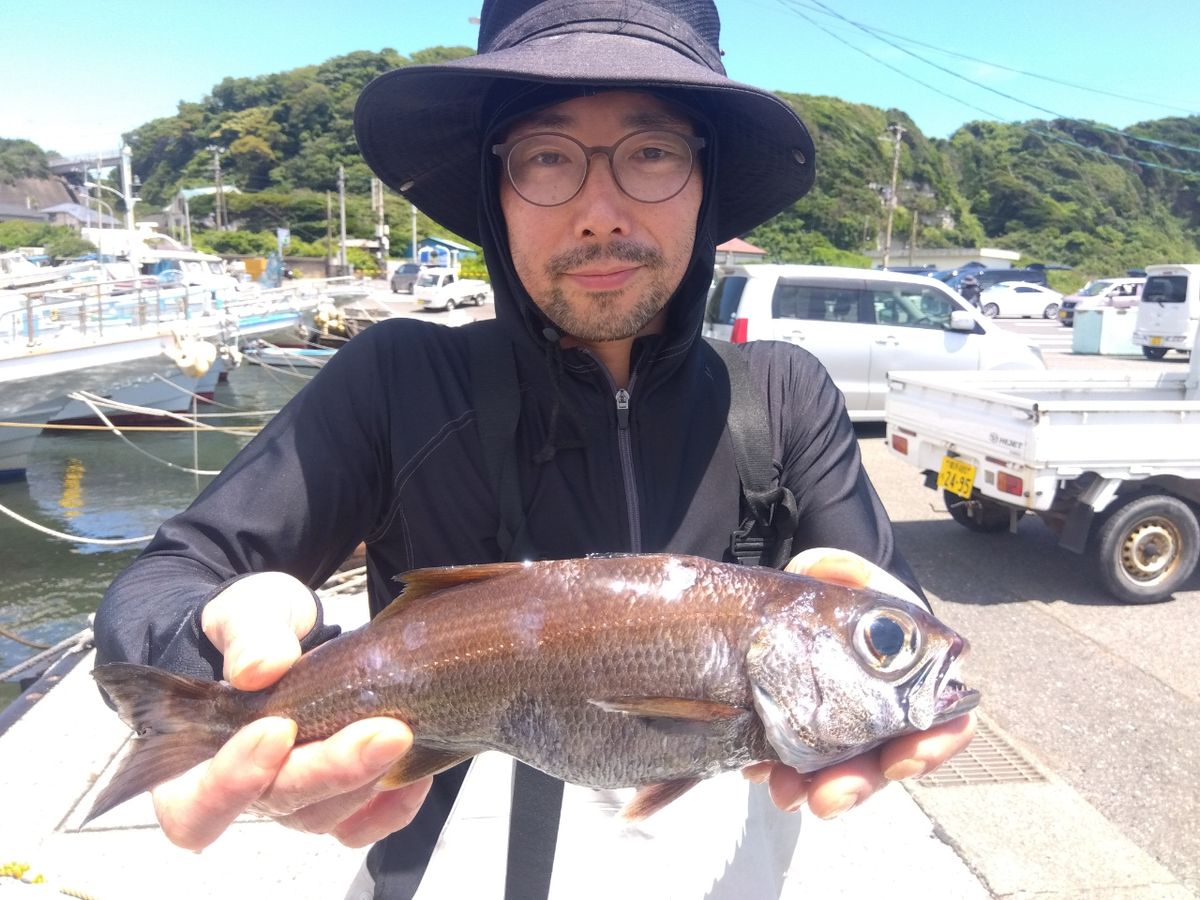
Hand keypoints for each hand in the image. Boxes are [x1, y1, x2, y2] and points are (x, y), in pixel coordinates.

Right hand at [151, 572, 427, 850]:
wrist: (291, 636)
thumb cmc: (252, 631)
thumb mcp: (244, 614)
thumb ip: (247, 635)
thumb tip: (259, 669)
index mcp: (190, 766)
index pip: (199, 804)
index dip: (235, 777)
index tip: (278, 728)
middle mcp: (245, 795)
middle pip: (281, 806)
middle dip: (333, 770)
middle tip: (385, 730)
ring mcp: (297, 799)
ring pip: (330, 814)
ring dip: (369, 778)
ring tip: (405, 730)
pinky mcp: (341, 796)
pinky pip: (369, 822)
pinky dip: (397, 803)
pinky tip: (419, 767)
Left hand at [743, 548, 975, 818]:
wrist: (791, 611)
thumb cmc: (835, 598)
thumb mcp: (840, 576)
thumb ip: (844, 569)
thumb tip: (840, 571)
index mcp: (916, 679)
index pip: (947, 722)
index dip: (932, 746)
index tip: (902, 758)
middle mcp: (889, 717)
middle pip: (890, 765)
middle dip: (860, 785)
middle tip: (829, 795)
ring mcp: (848, 737)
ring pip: (846, 778)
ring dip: (820, 790)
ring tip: (787, 793)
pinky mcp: (805, 744)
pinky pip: (801, 772)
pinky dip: (782, 775)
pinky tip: (760, 772)